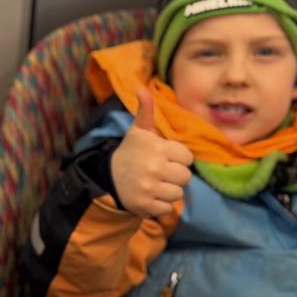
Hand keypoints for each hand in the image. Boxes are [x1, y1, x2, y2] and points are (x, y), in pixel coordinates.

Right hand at [109, 87, 193, 217]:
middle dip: (175, 175)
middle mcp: (154, 168)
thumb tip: (141, 88)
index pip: (187, 158)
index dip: (178, 159)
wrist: (109, 176)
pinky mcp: (145, 205)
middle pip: (185, 177)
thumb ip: (145, 110)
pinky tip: (150, 195)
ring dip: (169, 190)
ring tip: (156, 184)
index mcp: (158, 148)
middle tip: (161, 172)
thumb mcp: (138, 131)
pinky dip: (161, 204)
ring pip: (178, 193)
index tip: (165, 158)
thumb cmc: (131, 152)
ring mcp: (149, 188)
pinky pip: (167, 208)